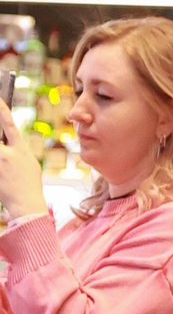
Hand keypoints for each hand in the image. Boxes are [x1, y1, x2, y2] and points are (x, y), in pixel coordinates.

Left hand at [0, 104, 46, 226]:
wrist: (27, 204)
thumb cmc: (29, 183)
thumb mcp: (29, 162)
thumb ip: (18, 149)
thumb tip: (7, 140)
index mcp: (20, 149)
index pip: (8, 123)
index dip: (1, 109)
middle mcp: (6, 154)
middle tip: (3, 151)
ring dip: (1, 156)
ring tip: (6, 166)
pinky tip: (2, 174)